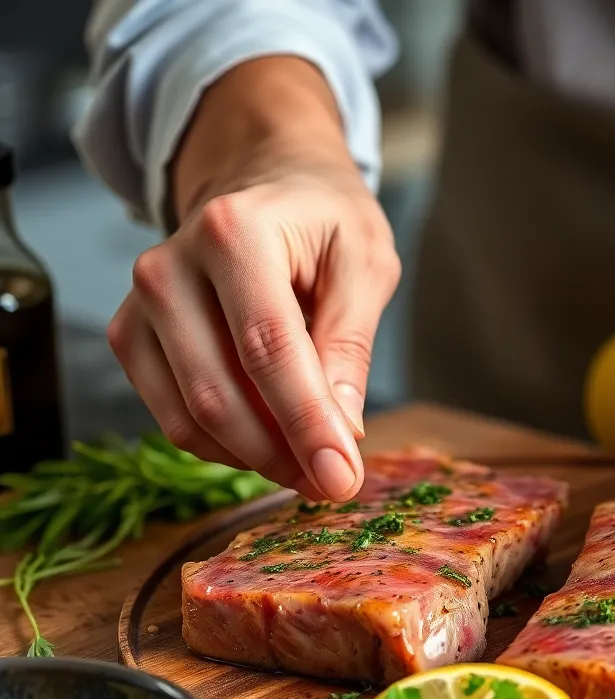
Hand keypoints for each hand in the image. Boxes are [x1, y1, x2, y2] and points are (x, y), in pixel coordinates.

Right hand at [107, 57, 399, 498]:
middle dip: (283, 455)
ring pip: (190, 420)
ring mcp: (140, 306)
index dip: (306, 425)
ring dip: (256, 459)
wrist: (263, 184)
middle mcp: (168, 268)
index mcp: (232, 233)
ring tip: (311, 462)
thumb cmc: (322, 221)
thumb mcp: (364, 265)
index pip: (267, 350)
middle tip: (335, 482)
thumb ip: (350, 346)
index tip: (341, 480)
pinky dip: (226, 447)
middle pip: (218, 395)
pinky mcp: (133, 339)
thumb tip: (341, 433)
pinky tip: (272, 440)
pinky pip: (174, 420)